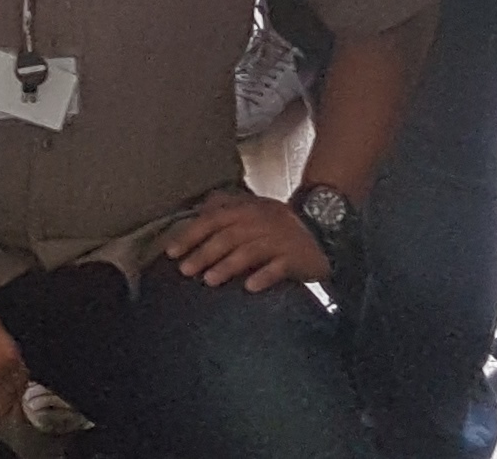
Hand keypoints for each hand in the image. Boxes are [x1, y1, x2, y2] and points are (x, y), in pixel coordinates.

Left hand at [161, 190, 329, 292]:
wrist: (324, 226)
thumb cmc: (280, 224)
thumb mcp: (253, 208)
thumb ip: (227, 208)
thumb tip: (198, 210)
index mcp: (246, 209)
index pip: (212, 220)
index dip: (190, 235)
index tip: (171, 252)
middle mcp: (260, 221)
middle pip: (227, 237)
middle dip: (203, 253)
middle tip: (185, 270)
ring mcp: (279, 239)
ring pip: (249, 251)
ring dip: (227, 266)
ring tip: (209, 280)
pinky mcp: (296, 257)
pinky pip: (279, 267)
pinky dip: (264, 276)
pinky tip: (250, 288)